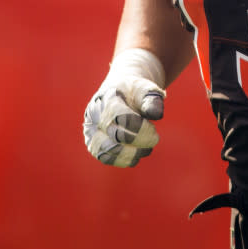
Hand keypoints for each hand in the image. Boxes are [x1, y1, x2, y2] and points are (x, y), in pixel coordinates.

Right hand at [83, 52, 165, 167]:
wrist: (120, 92)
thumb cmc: (135, 92)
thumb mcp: (146, 89)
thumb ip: (152, 100)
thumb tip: (156, 114)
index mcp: (108, 98)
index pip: (122, 118)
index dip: (141, 128)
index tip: (153, 129)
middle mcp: (95, 115)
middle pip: (116, 136)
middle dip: (140, 141)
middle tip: (154, 138)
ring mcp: (91, 130)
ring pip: (109, 150)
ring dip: (133, 153)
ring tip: (147, 148)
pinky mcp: (93, 144)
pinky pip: (106, 158)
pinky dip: (124, 159)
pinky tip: (136, 153)